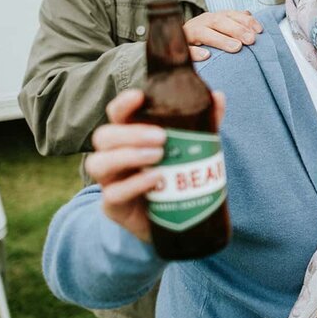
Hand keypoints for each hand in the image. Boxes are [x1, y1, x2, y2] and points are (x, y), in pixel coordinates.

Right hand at [86, 89, 225, 241]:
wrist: (173, 220)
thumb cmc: (177, 176)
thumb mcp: (192, 148)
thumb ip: (203, 123)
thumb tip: (218, 97)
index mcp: (129, 137)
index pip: (116, 115)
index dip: (123, 104)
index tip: (139, 97)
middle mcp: (114, 156)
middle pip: (104, 136)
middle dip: (131, 133)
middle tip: (162, 136)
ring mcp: (111, 181)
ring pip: (98, 163)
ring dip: (127, 155)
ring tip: (158, 155)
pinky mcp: (114, 207)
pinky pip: (113, 194)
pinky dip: (134, 184)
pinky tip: (155, 179)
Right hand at [182, 10, 262, 60]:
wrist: (172, 39)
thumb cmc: (205, 35)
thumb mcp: (220, 27)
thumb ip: (235, 22)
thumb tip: (251, 16)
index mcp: (214, 17)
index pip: (231, 15)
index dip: (246, 21)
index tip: (259, 30)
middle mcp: (202, 22)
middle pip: (219, 22)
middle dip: (236, 30)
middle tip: (251, 40)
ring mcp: (190, 33)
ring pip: (204, 33)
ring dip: (221, 40)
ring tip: (236, 47)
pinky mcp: (179, 46)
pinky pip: (186, 49)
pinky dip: (195, 52)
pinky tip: (206, 56)